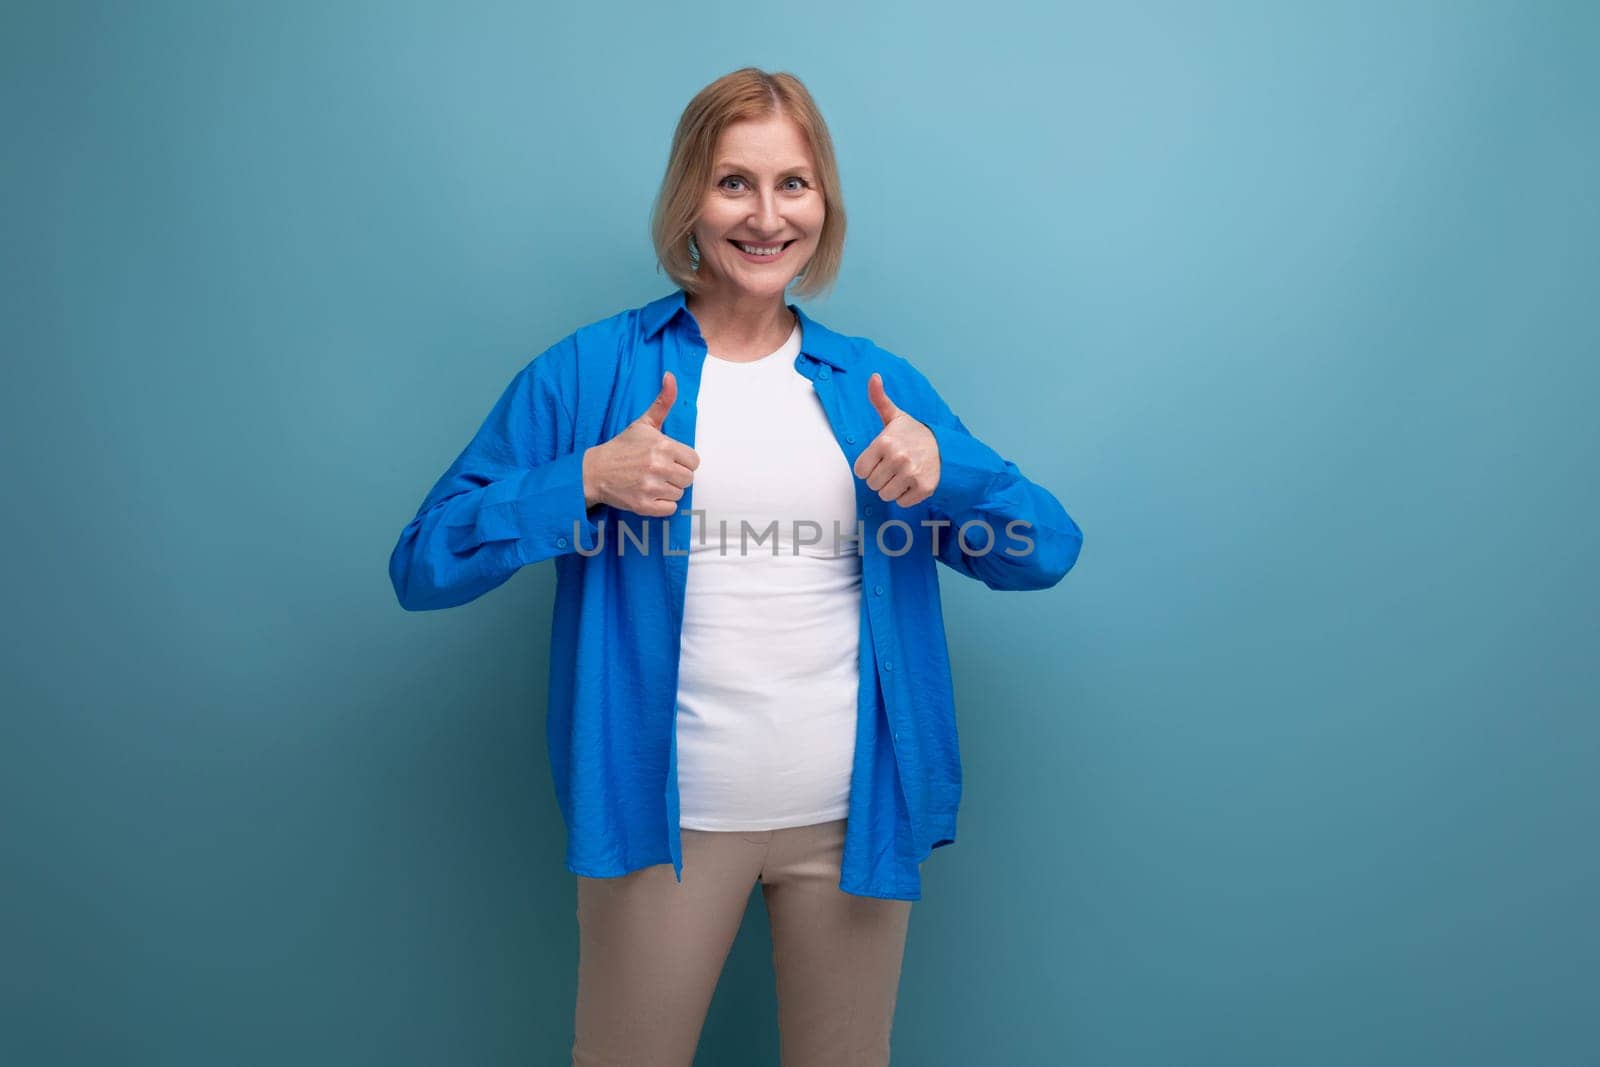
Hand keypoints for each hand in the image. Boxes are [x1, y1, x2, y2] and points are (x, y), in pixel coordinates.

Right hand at [582, 372, 700, 517]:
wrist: (595, 470)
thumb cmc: (623, 447)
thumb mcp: (644, 423)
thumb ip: (663, 402)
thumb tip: (671, 375)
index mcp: (663, 446)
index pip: (694, 461)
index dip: (682, 461)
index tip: (668, 459)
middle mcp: (658, 466)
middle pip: (689, 479)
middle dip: (676, 476)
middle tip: (658, 471)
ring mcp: (651, 487)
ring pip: (679, 493)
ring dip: (668, 490)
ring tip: (651, 481)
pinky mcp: (643, 505)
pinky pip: (669, 509)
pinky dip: (662, 504)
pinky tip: (649, 494)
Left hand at [852, 373, 940, 507]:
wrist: (945, 447)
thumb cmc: (913, 433)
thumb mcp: (895, 416)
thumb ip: (879, 399)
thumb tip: (874, 376)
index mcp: (885, 442)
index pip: (860, 470)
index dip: (868, 467)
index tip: (879, 459)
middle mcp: (898, 458)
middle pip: (872, 484)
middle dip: (880, 478)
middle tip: (892, 467)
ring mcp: (912, 474)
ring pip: (885, 495)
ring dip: (891, 488)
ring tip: (901, 475)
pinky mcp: (924, 488)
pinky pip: (902, 503)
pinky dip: (905, 496)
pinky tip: (912, 482)